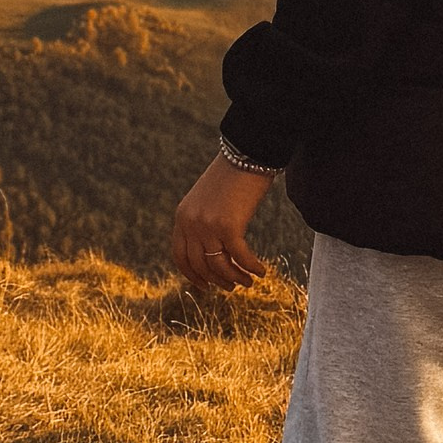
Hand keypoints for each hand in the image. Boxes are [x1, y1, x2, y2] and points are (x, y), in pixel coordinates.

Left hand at [171, 153, 275, 291]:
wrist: (246, 154)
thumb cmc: (231, 176)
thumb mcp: (206, 200)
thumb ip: (203, 223)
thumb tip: (214, 252)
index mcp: (182, 217)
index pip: (180, 256)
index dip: (193, 275)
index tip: (206, 286)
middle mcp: (191, 223)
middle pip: (200, 265)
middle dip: (217, 280)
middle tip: (232, 287)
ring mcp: (208, 226)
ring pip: (220, 265)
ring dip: (235, 278)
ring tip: (248, 282)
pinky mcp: (229, 227)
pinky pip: (240, 257)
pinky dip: (251, 267)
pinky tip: (261, 271)